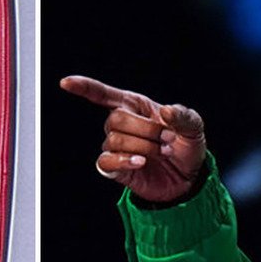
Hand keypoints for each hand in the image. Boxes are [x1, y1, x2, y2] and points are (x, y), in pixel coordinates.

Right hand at [59, 75, 206, 203]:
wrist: (189, 179)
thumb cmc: (186, 147)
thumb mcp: (194, 127)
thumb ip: (184, 116)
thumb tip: (166, 112)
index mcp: (135, 106)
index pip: (103, 94)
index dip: (84, 87)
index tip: (66, 83)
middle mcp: (121, 125)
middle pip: (115, 119)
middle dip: (145, 129)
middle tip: (168, 139)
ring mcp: (117, 147)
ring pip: (114, 140)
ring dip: (143, 146)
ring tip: (163, 152)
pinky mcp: (116, 169)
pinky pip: (106, 162)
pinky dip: (124, 160)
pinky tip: (141, 162)